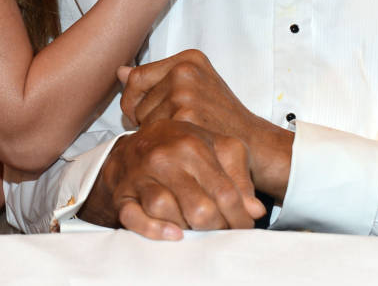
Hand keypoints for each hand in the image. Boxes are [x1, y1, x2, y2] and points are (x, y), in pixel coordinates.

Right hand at [81, 119, 264, 239]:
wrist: (137, 142)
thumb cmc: (181, 146)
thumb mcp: (214, 147)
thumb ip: (238, 172)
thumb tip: (254, 209)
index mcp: (191, 144)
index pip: (224, 192)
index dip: (239, 216)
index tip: (244, 225)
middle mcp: (164, 158)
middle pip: (198, 208)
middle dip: (217, 226)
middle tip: (224, 229)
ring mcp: (140, 176)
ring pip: (167, 211)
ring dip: (188, 228)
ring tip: (200, 227)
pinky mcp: (123, 193)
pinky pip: (135, 218)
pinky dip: (154, 230)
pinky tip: (175, 234)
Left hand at [117, 49, 293, 198]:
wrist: (253, 145)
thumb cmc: (221, 119)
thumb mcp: (193, 89)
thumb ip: (156, 80)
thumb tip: (120, 71)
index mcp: (188, 59)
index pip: (136, 77)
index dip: (134, 101)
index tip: (145, 116)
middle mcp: (185, 70)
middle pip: (135, 98)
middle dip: (144, 120)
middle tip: (171, 129)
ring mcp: (186, 91)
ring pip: (142, 118)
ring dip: (154, 134)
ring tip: (181, 136)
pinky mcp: (186, 115)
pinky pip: (153, 133)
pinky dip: (163, 145)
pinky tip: (183, 146)